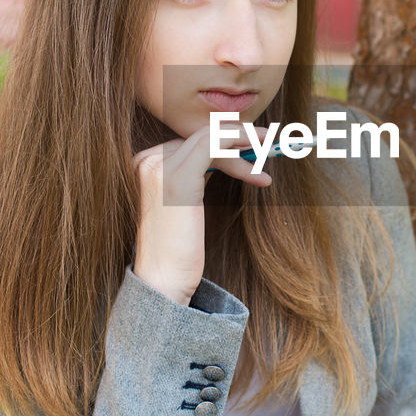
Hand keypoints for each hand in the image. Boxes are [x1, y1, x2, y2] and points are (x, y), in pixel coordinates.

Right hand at [132, 125, 270, 305]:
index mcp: (145, 163)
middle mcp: (147, 159)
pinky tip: (258, 173)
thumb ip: (196, 176)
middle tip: (267, 142)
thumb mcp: (185, 203)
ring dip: (245, 143)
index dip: (225, 141)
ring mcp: (159, 166)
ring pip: (210, 137)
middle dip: (238, 137)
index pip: (192, 141)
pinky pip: (214, 145)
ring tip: (269, 154)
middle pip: (201, 135)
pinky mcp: (178, 177)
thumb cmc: (177, 250)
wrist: (163, 280)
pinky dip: (240, 148)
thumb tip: (227, 156)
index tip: (252, 146)